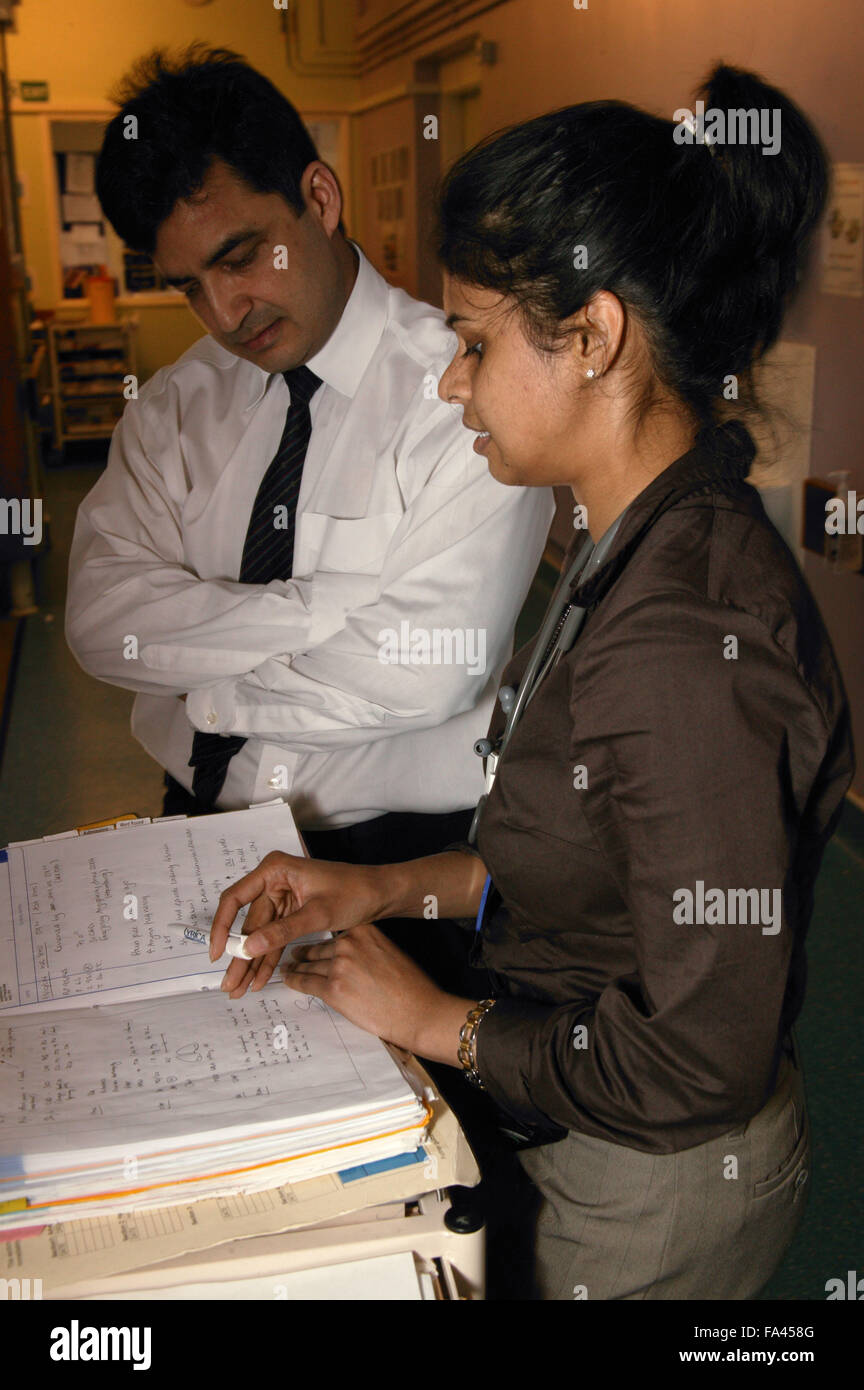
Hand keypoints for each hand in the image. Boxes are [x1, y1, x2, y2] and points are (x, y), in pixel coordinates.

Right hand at [210, 851, 384, 997]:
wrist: (381, 893)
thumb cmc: (354, 892)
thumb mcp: (317, 914)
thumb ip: (282, 931)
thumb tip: (249, 948)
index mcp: (275, 870)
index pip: (235, 898)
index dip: (222, 926)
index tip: (218, 953)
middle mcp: (273, 882)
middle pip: (247, 923)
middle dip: (239, 957)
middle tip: (229, 985)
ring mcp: (282, 898)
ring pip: (259, 936)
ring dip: (252, 963)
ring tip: (239, 989)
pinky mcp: (291, 913)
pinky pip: (274, 938)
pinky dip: (269, 959)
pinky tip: (259, 980)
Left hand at [285, 923, 465, 1060]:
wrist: (417, 1011)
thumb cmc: (409, 985)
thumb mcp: (388, 951)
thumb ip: (365, 947)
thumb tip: (346, 953)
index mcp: (363, 930)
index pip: (333, 933)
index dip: (321, 939)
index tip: (311, 941)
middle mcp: (349, 944)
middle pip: (318, 949)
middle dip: (305, 953)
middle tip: (294, 954)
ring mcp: (339, 966)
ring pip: (309, 965)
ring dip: (296, 967)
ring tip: (289, 967)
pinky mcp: (333, 990)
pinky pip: (306, 982)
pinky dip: (294, 980)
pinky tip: (288, 978)